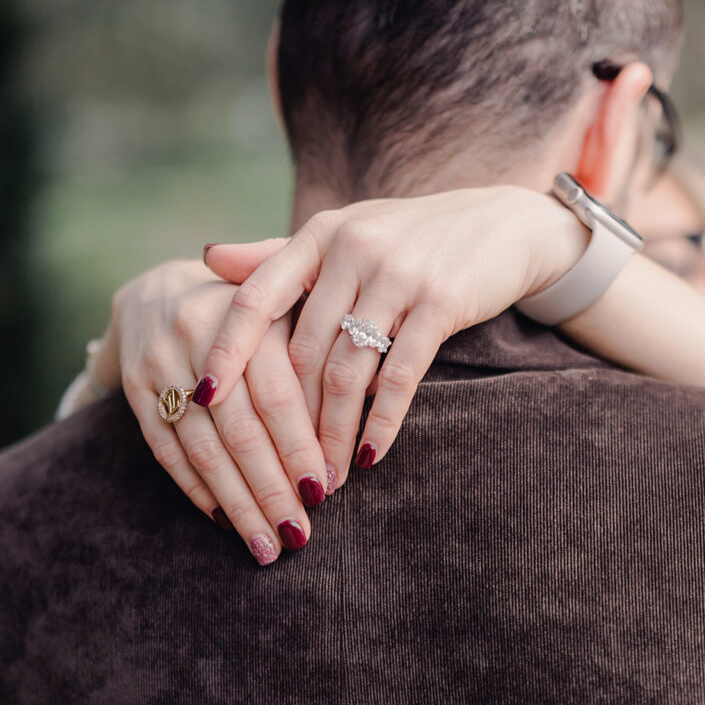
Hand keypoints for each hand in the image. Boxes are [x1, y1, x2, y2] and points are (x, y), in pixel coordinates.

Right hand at [105, 260, 328, 564]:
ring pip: (202, 448)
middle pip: (240, 429)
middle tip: (298, 535)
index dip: (299, 447)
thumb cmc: (252, 312)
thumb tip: (377, 398)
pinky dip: (197, 490)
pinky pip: (166, 450)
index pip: (277, 395)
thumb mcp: (288, 309)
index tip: (325, 492)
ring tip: (266, 546)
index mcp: (251, 315)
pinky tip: (224, 522)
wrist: (159, 291)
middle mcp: (199, 336)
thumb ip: (323, 349)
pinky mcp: (134, 389)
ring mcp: (161, 364)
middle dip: (271, 489)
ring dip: (236, 503)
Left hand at [198, 185, 588, 487]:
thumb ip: (277, 254)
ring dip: (332, 434)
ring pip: (347, 372)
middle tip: (283, 470)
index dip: (226, 351)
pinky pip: (400, 376)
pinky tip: (371, 455)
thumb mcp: (344, 234)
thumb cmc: (412, 237)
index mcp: (320, 234)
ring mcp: (398, 274)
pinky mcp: (441, 302)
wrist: (503, 225)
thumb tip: (208, 259)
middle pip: (303, 352)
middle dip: (290, 420)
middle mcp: (352, 249)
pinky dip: (382, 422)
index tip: (201, 400)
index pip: (256, 296)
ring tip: (326, 479)